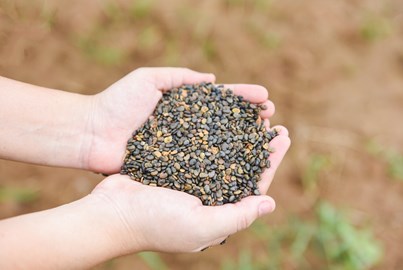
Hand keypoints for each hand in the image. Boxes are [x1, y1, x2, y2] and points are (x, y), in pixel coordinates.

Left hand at [84, 67, 285, 173]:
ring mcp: (184, 149)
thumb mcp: (149, 79)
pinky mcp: (175, 168)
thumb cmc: (117, 103)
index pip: (221, 100)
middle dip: (251, 120)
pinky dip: (224, 166)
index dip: (243, 98)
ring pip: (220, 145)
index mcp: (184, 106)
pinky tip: (243, 166)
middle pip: (227, 123)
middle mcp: (189, 128)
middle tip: (272, 120)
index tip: (265, 98)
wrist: (91, 133)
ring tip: (267, 140)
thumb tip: (213, 80)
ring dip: (244, 143)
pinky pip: (203, 167)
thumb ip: (180, 77)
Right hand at [91, 123, 288, 252]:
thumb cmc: (156, 223)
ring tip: (250, 113)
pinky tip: (219, 115)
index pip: (254, 185)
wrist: (111, 212)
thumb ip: (237, 217)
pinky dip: (211, 130)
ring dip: (237, 132)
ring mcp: (190, 178)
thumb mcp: (201, 225)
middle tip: (271, 120)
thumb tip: (270, 203)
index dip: (270, 161)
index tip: (283, 136)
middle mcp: (208, 194)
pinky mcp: (173, 164)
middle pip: (241, 165)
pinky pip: (198, 144)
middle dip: (257, 143)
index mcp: (219, 211)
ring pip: (221, 151)